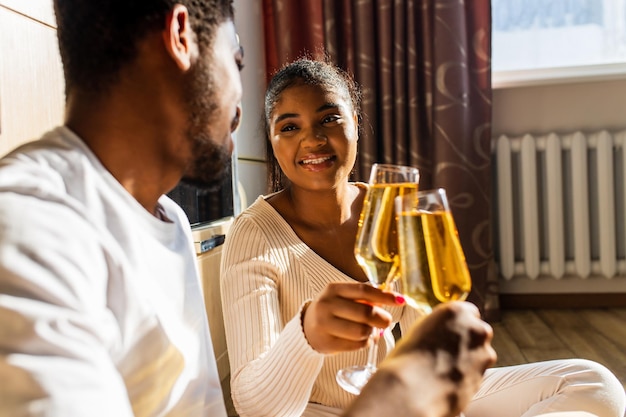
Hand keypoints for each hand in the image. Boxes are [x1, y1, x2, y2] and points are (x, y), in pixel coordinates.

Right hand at [302, 282, 401, 353]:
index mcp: (333, 289)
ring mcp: (325, 324)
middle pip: (365, 313)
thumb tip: (393, 293)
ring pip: (362, 331)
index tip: (400, 301)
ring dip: (373, 333)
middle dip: (382, 318)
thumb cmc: (332, 310)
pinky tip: (364, 339)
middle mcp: (327, 305)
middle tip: (387, 321)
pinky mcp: (327, 342)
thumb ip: (365, 295)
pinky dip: (365, 343)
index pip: (363, 290)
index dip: (384, 296)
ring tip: (372, 331)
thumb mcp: (343, 297)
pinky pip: (356, 345)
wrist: (306, 328)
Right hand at [343, 301, 495, 416]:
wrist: (413, 390)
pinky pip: (477, 371)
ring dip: (469, 358)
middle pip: (478, 330)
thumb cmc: (408, 358)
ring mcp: (483, 352)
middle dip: (467, 340)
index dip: (457, 324)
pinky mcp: (485, 375)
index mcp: (457, 311)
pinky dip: (467, 374)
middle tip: (446, 351)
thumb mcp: (420, 329)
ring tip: (445, 368)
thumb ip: (439, 325)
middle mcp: (475, 328)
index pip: (468, 311)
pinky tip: (448, 379)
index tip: (449, 332)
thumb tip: (443, 331)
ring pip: (480, 352)